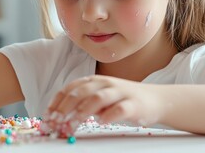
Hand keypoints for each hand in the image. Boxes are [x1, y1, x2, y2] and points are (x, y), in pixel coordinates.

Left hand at [44, 75, 163, 134]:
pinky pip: (121, 108)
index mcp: (94, 81)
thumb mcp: (99, 98)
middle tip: (56, 121)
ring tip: (73, 122)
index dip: (57, 102)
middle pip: (81, 92)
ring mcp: (120, 92)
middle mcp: (105, 84)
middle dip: (65, 107)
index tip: (48, 116)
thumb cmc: (123, 100)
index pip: (70, 89)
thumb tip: (60, 117)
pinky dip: (110, 115)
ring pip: (98, 98)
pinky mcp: (134, 104)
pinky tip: (102, 122)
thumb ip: (82, 104)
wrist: (155, 99)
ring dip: (83, 110)